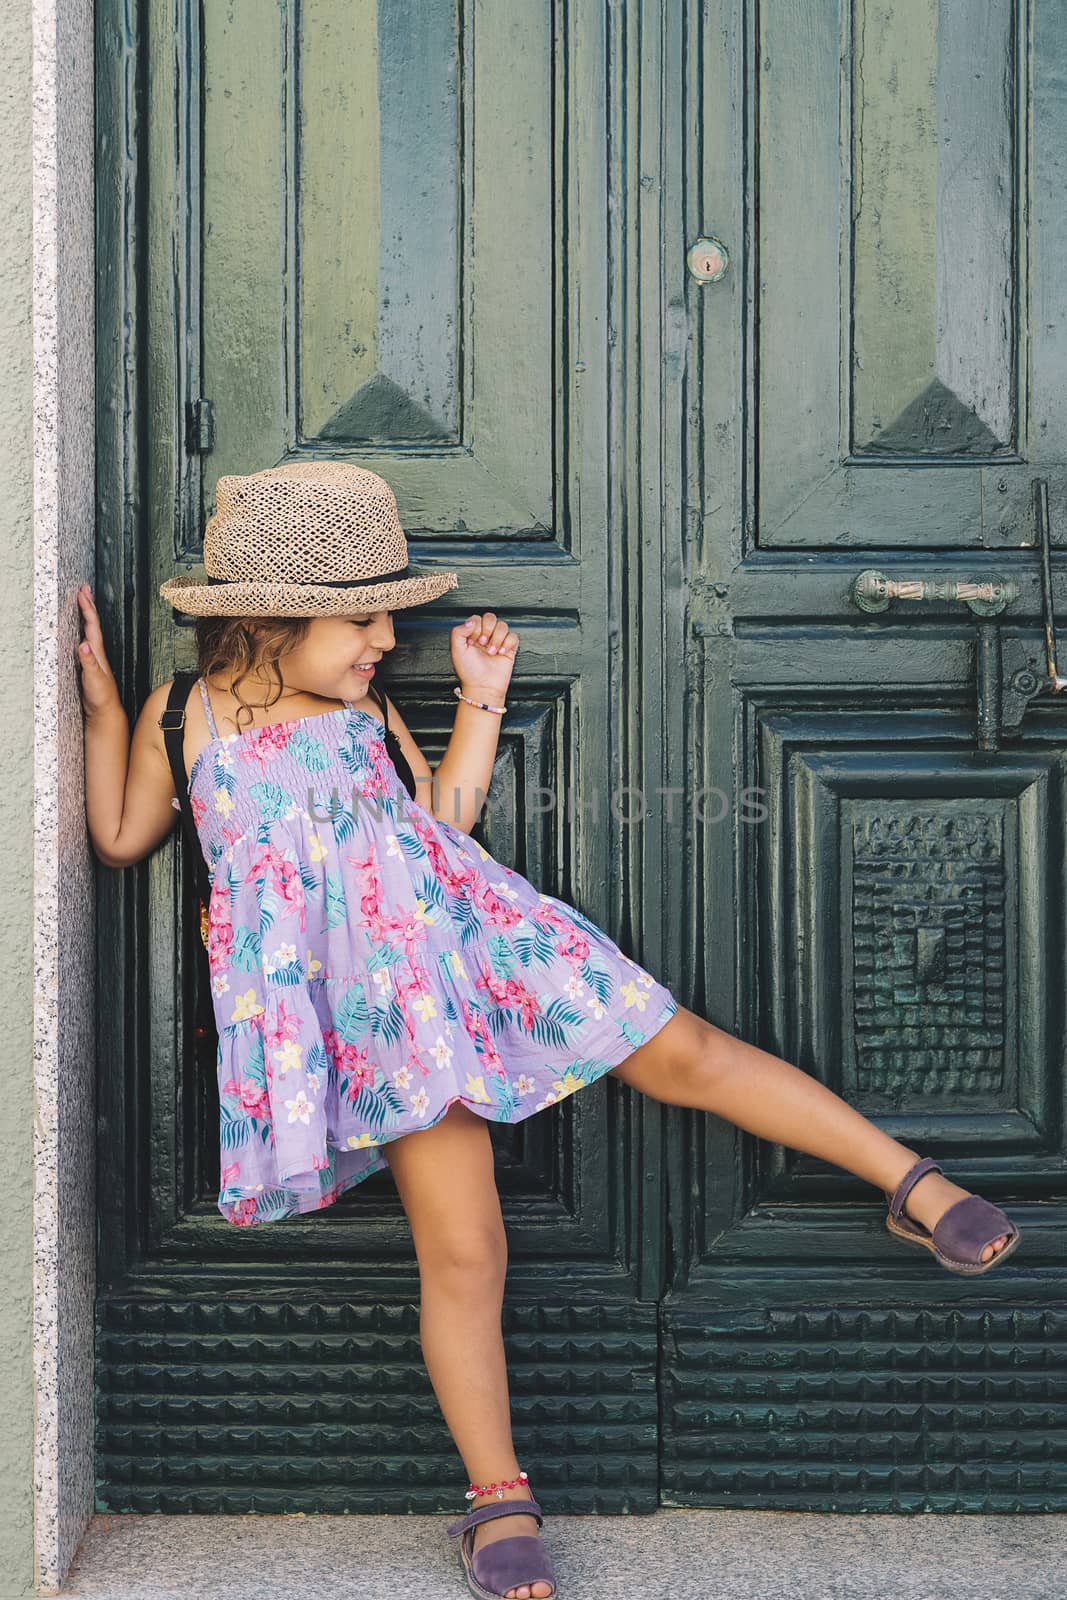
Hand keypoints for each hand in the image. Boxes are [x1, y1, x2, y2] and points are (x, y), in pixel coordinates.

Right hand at [76, 583, 121, 717]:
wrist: (106, 711)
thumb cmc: (101, 696)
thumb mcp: (94, 679)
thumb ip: (88, 663)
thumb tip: (83, 645)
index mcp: (97, 652)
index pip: (92, 626)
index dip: (87, 609)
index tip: (82, 593)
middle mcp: (97, 652)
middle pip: (92, 624)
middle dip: (88, 605)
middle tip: (84, 588)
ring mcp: (94, 657)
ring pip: (89, 630)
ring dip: (86, 615)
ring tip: (83, 601)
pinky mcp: (89, 663)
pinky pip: (85, 640)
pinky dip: (82, 630)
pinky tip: (79, 629)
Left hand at [450, 612, 517, 702]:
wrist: (483, 687)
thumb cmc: (469, 672)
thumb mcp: (456, 650)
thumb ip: (458, 631)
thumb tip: (471, 622)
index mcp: (472, 635)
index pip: (477, 618)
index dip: (475, 628)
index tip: (472, 642)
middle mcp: (485, 636)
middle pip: (491, 618)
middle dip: (487, 630)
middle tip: (482, 643)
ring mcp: (498, 642)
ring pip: (503, 626)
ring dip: (497, 639)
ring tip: (491, 652)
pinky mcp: (509, 649)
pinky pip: (513, 636)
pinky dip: (507, 644)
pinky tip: (501, 653)